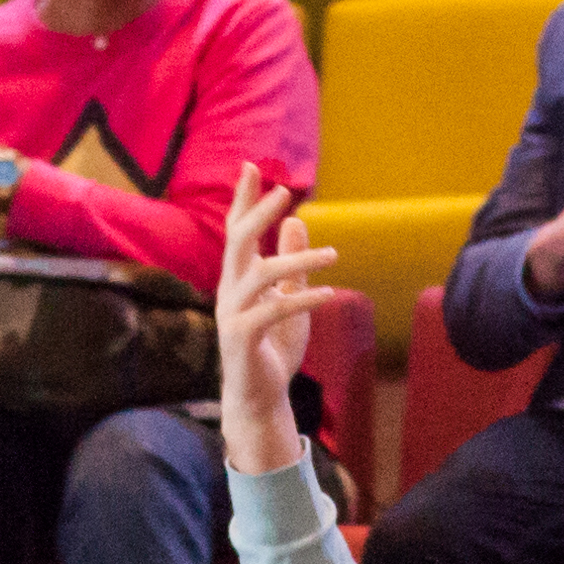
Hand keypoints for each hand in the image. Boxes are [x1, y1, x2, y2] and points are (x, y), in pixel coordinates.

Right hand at [213, 170, 340, 477]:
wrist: (259, 396)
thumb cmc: (273, 347)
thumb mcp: (289, 298)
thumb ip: (292, 264)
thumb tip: (295, 222)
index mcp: (238, 278)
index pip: (236, 231)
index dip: (244, 200)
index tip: (252, 166)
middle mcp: (229, 291)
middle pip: (237, 242)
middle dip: (259, 213)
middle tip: (285, 191)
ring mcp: (233, 314)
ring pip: (260, 275)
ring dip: (298, 261)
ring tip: (334, 256)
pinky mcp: (243, 338)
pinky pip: (273, 310)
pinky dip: (303, 299)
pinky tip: (329, 295)